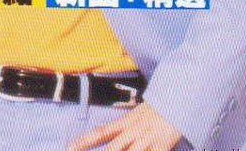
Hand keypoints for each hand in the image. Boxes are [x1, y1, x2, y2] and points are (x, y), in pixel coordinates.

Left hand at [66, 102, 182, 150]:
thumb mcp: (136, 115)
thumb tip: (110, 135)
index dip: (85, 141)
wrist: (175, 98)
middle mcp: (132, 131)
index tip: (70, 147)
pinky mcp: (161, 144)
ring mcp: (146, 139)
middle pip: (111, 149)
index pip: (101, 132)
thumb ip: (124, 127)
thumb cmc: (155, 109)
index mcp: (125, 123)